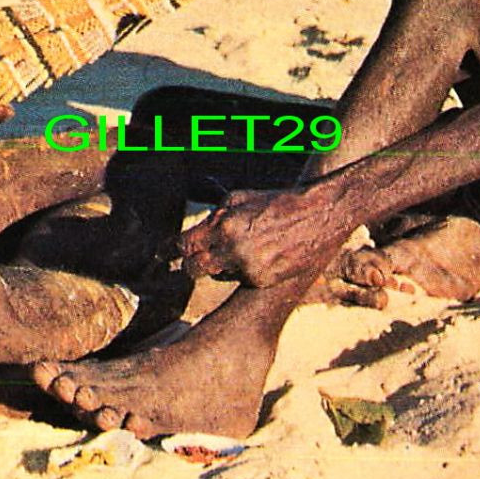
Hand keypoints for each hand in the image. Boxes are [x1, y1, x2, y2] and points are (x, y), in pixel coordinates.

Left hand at [178, 183, 350, 287]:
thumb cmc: (276, 202)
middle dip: (190, 265)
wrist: (319, 215)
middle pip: (194, 268)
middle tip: (193, 260)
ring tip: (240, 249)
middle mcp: (233, 248)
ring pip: (216, 275)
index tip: (160, 256)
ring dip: (219, 266)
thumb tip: (193, 232)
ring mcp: (249, 267)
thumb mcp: (239, 198)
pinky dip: (242, 271)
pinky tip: (258, 256)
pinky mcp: (263, 280)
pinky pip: (240, 280)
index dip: (170, 251)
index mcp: (224, 225)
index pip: (184, 245)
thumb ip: (214, 216)